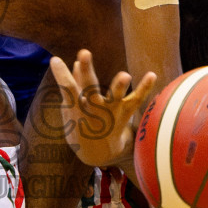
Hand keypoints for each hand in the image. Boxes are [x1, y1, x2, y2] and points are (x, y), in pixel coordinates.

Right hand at [47, 49, 156, 168]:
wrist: (97, 153)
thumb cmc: (80, 125)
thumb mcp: (72, 109)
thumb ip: (76, 85)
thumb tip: (78, 61)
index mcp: (76, 109)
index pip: (67, 90)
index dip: (61, 75)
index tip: (55, 59)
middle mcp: (92, 110)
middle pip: (89, 88)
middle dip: (86, 72)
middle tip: (84, 53)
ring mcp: (110, 113)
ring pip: (114, 99)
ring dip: (119, 87)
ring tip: (125, 75)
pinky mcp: (125, 115)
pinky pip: (136, 101)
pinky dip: (144, 89)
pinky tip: (152, 75)